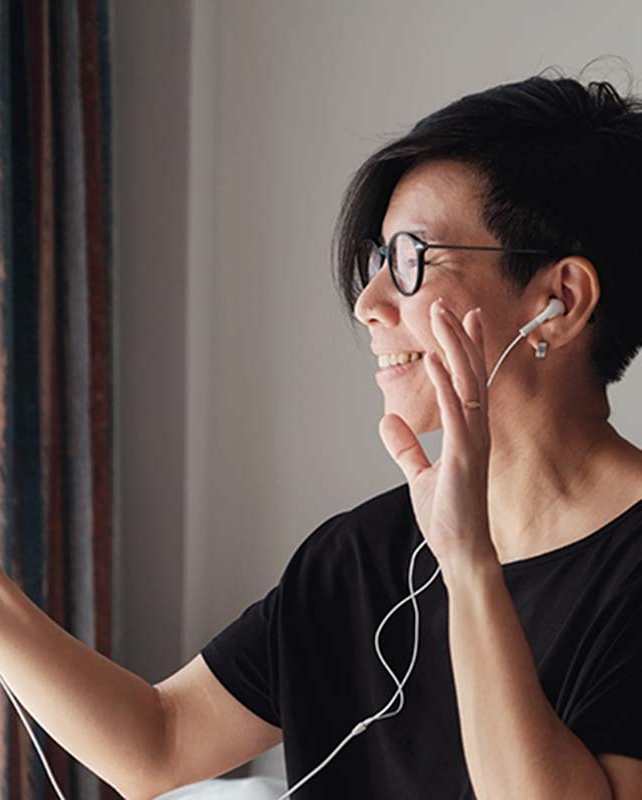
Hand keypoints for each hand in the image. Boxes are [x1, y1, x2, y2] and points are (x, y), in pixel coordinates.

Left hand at [378, 299, 496, 569]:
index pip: (469, 380)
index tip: (461, 318)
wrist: (460, 551)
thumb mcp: (418, 474)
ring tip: (442, 316)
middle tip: (446, 304)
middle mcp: (476, 430)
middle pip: (470, 373)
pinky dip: (448, 385)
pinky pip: (458, 413)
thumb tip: (388, 421)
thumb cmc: (447, 514)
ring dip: (455, 348)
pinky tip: (437, 360)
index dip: (466, 348)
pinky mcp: (465, 456)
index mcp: (467, 432)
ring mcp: (473, 442)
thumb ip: (406, 447)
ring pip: (468, 383)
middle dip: (459, 336)